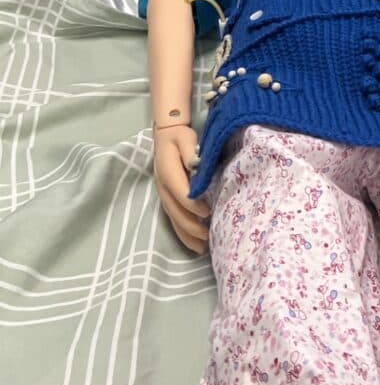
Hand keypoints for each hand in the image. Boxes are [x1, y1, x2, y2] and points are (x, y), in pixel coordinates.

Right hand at [152, 125, 210, 253]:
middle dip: (192, 226)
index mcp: (168, 173)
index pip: (180, 193)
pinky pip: (174, 220)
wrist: (164, 136)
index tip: (208, 212)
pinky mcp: (167, 200)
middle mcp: (163, 188)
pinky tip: (195, 244)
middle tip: (210, 235)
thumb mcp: (185, 137)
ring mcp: (163, 196)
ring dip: (188, 235)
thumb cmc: (179, 137)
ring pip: (174, 220)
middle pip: (176, 212)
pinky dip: (184, 234)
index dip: (193, 205)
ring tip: (204, 248)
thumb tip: (196, 164)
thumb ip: (190, 150)